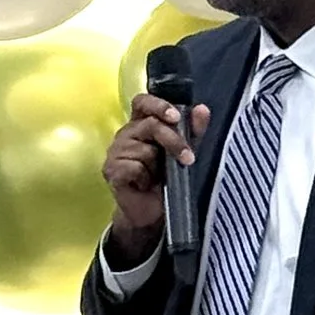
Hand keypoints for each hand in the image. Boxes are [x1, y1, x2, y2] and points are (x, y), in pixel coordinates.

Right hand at [101, 93, 208, 260]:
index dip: (158, 105)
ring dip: (158, 166)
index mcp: (141, 124)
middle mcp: (126, 133)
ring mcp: (116, 151)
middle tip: (188, 158)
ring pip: (144, 149)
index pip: (143, 102)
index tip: (175, 116)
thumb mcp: (184, 152)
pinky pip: (133, 167)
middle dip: (173, 140)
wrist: (152, 212)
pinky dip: (144, 178)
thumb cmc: (165, 178)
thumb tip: (202, 109)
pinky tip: (144, 185)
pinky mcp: (111, 171)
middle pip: (150, 125)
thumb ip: (192, 130)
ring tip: (157, 178)